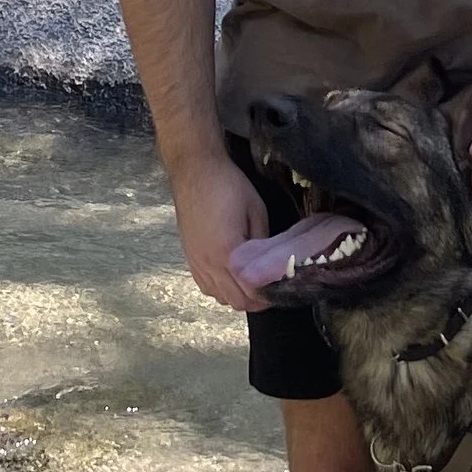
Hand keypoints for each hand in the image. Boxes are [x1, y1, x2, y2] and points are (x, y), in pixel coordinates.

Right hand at [168, 148, 272, 310]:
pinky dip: (221, 289)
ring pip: (220, 298)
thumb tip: (270, 265)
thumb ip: (263, 242)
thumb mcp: (256, 210)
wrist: (194, 170)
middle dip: (256, 301)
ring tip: (251, 282)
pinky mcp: (190, 258)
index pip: (251, 292)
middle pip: (236, 302)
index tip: (281, 289)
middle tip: (270, 288)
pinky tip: (231, 275)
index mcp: (227, 252)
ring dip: (238, 296)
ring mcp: (196, 263)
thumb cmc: (228, 185)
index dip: (269, 296)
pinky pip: (207, 287)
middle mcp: (209, 263)